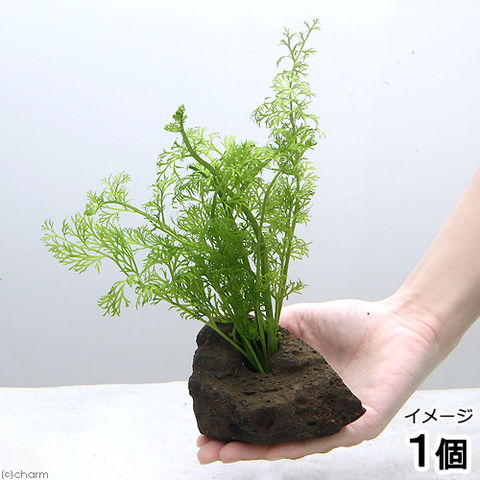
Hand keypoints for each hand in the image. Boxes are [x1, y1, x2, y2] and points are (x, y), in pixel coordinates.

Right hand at [197, 297, 447, 462]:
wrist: (398, 323)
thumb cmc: (354, 322)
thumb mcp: (303, 320)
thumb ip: (271, 328)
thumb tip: (234, 327)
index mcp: (299, 387)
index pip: (261, 408)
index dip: (232, 415)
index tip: (203, 418)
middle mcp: (313, 409)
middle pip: (270, 433)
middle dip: (236, 444)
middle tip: (205, 450)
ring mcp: (335, 420)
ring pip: (293, 444)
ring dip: (258, 452)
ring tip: (225, 454)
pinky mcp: (359, 424)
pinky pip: (327, 439)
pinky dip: (298, 445)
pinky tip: (273, 449)